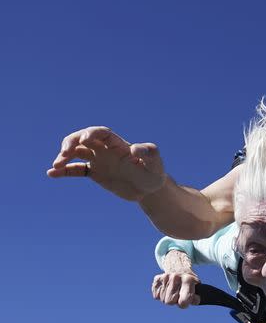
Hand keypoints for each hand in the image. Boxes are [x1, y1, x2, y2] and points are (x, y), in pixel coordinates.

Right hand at [47, 126, 166, 200]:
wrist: (149, 189)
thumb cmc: (154, 172)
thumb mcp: (155, 163)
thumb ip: (148, 153)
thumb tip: (134, 150)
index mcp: (118, 144)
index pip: (101, 133)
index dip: (91, 133)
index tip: (84, 139)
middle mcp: (106, 149)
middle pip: (83, 138)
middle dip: (72, 142)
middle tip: (65, 152)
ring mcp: (99, 160)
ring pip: (77, 152)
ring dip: (64, 156)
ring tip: (57, 165)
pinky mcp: (96, 173)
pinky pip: (76, 169)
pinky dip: (65, 171)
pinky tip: (52, 174)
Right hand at [152, 271, 200, 308]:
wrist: (179, 268)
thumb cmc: (189, 282)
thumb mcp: (196, 287)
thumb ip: (196, 297)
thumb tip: (195, 300)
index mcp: (188, 280)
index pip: (183, 301)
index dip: (184, 304)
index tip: (185, 301)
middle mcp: (176, 277)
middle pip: (169, 302)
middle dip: (174, 301)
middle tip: (178, 295)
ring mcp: (165, 277)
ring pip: (162, 299)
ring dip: (167, 298)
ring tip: (173, 291)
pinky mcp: (157, 278)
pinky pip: (156, 296)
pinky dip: (161, 295)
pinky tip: (167, 289)